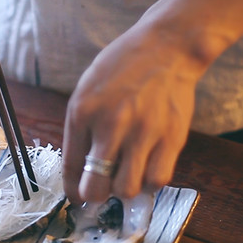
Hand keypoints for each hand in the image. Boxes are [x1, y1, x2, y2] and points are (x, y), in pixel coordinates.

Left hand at [62, 26, 204, 202]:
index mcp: (82, 112)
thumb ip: (82, 128)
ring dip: (125, 189)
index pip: (71, 168)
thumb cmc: (124, 67)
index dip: (73, 190)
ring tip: (128, 174)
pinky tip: (148, 167)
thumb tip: (80, 170)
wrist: (167, 46)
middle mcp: (110, 125)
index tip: (78, 196)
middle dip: (96, 195)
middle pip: (96, 188)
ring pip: (127, 189)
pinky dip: (151, 181)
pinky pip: (158, 180)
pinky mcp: (171, 137)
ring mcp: (142, 132)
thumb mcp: (88, 89)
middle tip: (103, 188)